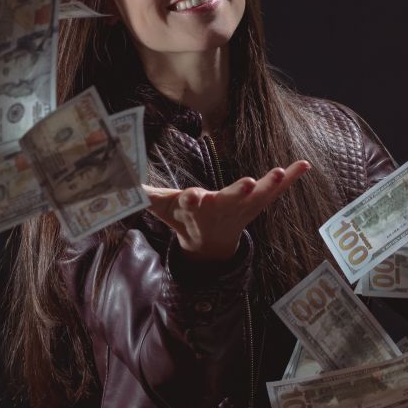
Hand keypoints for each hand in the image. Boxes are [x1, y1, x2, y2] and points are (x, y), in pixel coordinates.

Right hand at [143, 160, 310, 261]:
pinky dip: (291, 178)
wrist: (208, 243)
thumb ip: (136, 195)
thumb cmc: (181, 217)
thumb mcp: (158, 207)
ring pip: (258, 196)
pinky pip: (276, 191)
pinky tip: (305, 164)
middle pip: (231, 200)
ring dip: (271, 184)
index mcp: (196, 208)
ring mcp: (242, 207)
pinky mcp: (257, 202)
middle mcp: (221, 208)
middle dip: (239, 191)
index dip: (192, 200)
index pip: (192, 203)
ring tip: (281, 171)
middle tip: (248, 182)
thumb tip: (103, 184)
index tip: (193, 196)